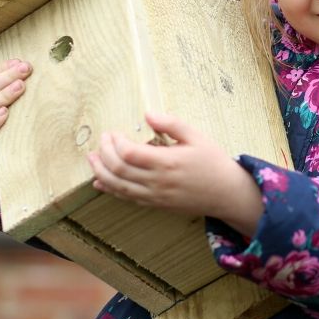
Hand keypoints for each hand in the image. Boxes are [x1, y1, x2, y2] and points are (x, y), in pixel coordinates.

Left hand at [87, 112, 263, 235]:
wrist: (226, 193)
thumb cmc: (213, 162)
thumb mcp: (197, 136)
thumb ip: (172, 124)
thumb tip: (148, 114)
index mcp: (167, 162)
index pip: (129, 153)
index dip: (115, 142)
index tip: (113, 131)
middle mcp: (157, 181)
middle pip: (118, 169)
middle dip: (103, 153)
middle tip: (101, 140)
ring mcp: (155, 196)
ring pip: (118, 186)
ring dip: (100, 172)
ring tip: (92, 159)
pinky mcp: (155, 205)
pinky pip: (126, 198)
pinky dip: (110, 189)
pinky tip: (100, 182)